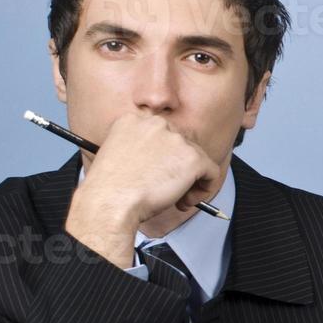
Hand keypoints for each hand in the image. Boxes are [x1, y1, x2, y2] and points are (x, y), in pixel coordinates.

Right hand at [65, 112, 223, 266]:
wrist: (110, 202)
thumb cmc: (109, 188)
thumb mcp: (119, 155)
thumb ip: (142, 149)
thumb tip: (167, 160)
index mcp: (133, 120)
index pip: (163, 135)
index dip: (164, 158)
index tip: (157, 174)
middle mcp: (157, 124)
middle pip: (182, 146)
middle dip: (179, 170)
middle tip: (167, 189)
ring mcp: (176, 139)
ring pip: (199, 160)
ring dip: (190, 182)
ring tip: (174, 200)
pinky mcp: (193, 158)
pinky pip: (212, 173)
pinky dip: (205, 189)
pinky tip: (185, 202)